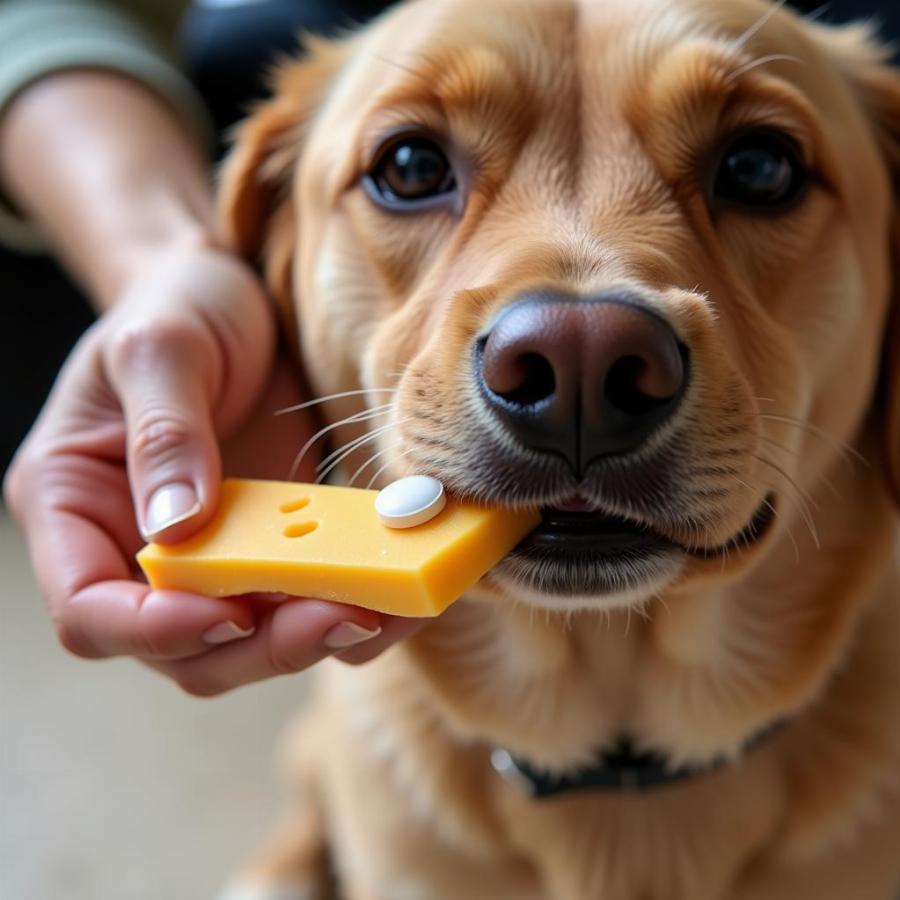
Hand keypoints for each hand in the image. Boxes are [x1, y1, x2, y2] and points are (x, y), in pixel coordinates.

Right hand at [4, 240, 422, 694]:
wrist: (235, 295)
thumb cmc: (175, 305)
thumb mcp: (160, 346)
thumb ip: (165, 433)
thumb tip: (177, 527)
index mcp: (73, 505)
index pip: (90, 610)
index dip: (152, 631)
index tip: (230, 610)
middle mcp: (133, 548)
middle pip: (181, 649)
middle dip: (261, 646)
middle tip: (342, 617)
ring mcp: (206, 554)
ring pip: (247, 641)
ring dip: (314, 639)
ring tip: (385, 610)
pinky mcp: (265, 546)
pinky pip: (298, 600)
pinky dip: (346, 603)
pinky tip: (396, 589)